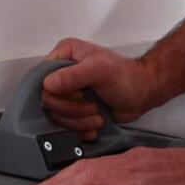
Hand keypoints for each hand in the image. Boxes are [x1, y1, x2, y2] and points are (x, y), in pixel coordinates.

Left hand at [26, 147, 184, 184]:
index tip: (50, 184)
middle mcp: (128, 163)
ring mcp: (134, 176)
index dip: (67, 175)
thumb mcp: (160, 168)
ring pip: (88, 180)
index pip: (92, 165)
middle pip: (82, 170)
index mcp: (132, 159)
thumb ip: (138, 174)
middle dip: (55, 182)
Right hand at [39, 37, 164, 142]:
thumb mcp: (100, 70)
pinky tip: (95, 123)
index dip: (60, 92)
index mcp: (64, 55)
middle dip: (73, 109)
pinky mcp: (73, 110)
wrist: (141, 94)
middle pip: (48, 101)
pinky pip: (65, 126)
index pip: (42, 78)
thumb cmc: (126, 77)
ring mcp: (67, 93)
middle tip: (92, 105)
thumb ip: (73, 75)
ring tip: (97, 114)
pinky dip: (81, 129)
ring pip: (56, 116)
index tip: (80, 93)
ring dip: (79, 121)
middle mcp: (62, 73)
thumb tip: (48, 83)